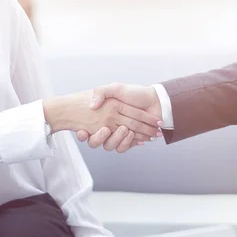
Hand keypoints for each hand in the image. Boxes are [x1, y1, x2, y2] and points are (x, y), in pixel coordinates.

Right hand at [43, 90, 161, 140]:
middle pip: (97, 139)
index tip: (82, 132)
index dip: (83, 133)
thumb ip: (101, 93)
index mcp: (104, 113)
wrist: (154, 100)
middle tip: (105, 129)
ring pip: (110, 145)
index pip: (89, 126)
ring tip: (127, 131)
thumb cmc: (135, 93)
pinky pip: (122, 148)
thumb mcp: (115, 88)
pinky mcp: (128, 140)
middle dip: (99, 137)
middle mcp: (109, 125)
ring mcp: (118, 133)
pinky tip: (135, 138)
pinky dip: (128, 144)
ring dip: (117, 139)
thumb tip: (92, 106)